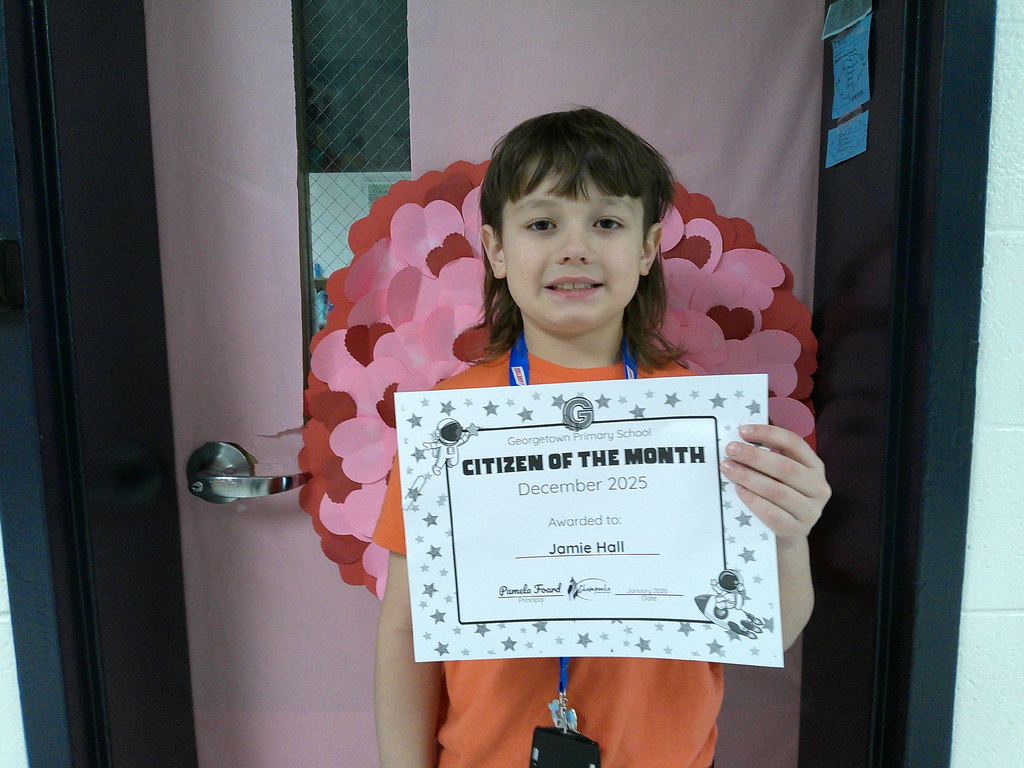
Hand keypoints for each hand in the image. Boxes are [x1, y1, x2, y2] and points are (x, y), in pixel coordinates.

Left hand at [719, 424, 830, 546]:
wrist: (788, 534)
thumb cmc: (780, 496)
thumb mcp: (782, 475)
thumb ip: (769, 458)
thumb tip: (739, 440)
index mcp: (815, 466)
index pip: (794, 443)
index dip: (768, 434)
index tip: (743, 431)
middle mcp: (818, 487)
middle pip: (784, 467)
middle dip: (754, 456)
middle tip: (730, 450)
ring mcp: (810, 511)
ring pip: (777, 490)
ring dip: (748, 477)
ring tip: (728, 468)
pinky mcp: (797, 530)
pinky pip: (772, 514)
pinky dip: (753, 500)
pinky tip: (739, 491)